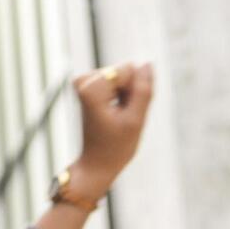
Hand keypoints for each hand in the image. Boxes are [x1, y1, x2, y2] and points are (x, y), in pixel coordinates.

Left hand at [62, 60, 154, 205]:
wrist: (97, 164)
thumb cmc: (116, 147)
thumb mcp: (136, 120)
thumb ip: (144, 90)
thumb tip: (147, 64)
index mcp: (91, 88)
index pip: (128, 70)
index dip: (134, 92)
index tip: (125, 113)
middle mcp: (82, 81)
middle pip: (124, 72)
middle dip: (129, 94)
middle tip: (121, 118)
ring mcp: (83, 83)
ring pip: (122, 78)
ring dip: (126, 98)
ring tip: (117, 118)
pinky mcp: (88, 87)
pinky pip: (116, 83)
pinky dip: (121, 98)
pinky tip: (115, 114)